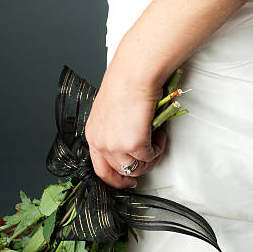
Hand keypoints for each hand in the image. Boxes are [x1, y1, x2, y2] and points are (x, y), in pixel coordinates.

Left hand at [84, 60, 167, 188]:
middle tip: (150, 160)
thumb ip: (114, 128)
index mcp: (93, 133)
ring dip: (150, 158)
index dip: (115, 179)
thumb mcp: (110, 110)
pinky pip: (150, 156)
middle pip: (119, 172)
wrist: (135, 72)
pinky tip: (160, 133)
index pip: (100, 168)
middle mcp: (101, 142)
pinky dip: (159, 148)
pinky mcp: (134, 143)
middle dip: (138, 169)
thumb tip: (129, 137)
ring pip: (136, 168)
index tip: (127, 179)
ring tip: (156, 140)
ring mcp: (116, 145)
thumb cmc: (125, 81)